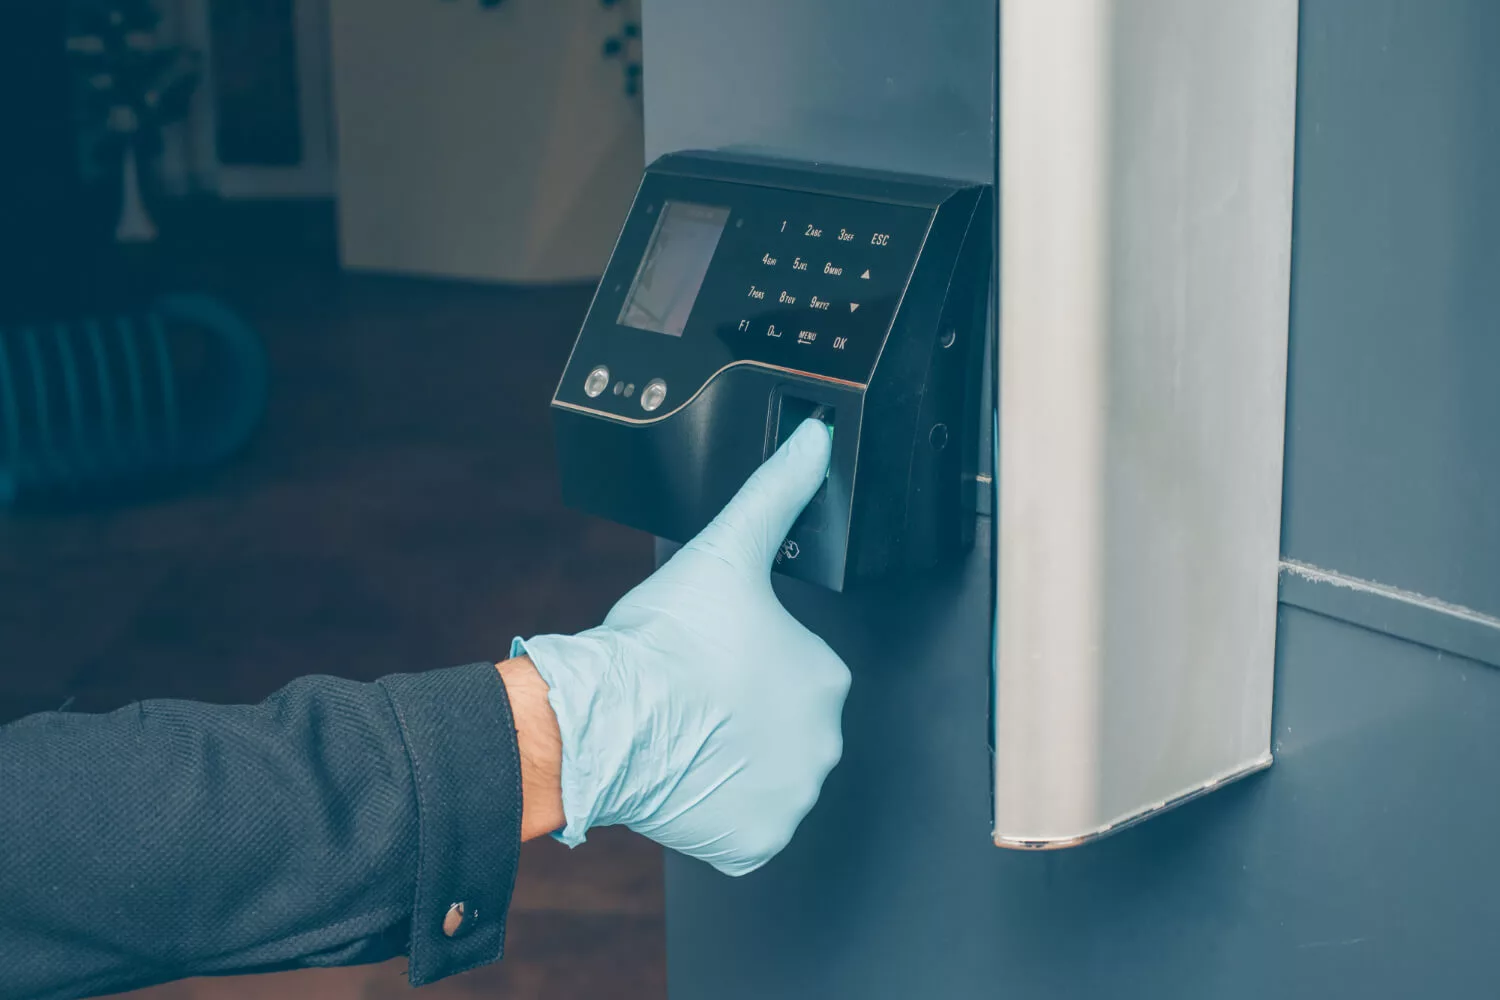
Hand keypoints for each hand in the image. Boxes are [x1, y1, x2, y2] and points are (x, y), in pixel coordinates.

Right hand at [513, 418, 849, 875]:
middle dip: (744, 715)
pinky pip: (744, 826)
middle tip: (694, 695)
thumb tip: (815, 439)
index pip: (794, 670)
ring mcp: (790, 798)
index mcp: (825, 678)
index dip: (746, 662)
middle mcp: (823, 743)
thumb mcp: (727, 548)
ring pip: (764, 774)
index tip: (710, 659)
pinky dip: (718, 809)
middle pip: (782, 725)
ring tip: (686, 730)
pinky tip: (689, 776)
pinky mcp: (755, 840)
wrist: (604, 717)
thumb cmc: (661, 643)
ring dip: (732, 760)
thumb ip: (777, 491)